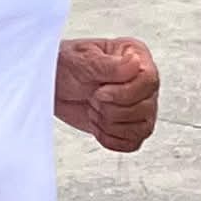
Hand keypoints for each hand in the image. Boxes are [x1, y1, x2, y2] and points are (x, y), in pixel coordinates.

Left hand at [56, 38, 159, 152]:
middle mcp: (142, 81)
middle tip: (92, 97)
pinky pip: (132, 143)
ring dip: (108, 123)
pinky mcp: (130, 126)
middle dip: (110, 109)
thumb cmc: (64, 65)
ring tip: (93, 108)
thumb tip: (134, 64)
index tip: (99, 92)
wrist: (51, 86)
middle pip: (145, 108)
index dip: (124, 93)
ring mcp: (140, 105)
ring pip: (141, 128)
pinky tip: (96, 122)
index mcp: (136, 57)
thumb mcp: (81, 60)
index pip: (149, 80)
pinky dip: (109, 138)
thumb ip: (108, 65)